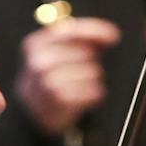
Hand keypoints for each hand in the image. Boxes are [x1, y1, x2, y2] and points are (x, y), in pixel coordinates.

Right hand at [16, 18, 117, 135]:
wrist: (31, 114)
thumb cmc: (49, 79)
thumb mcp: (54, 55)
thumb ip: (79, 40)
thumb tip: (111, 35)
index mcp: (36, 44)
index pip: (72, 30)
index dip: (96, 30)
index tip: (114, 35)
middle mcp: (39, 61)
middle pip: (87, 52)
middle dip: (91, 61)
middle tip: (80, 72)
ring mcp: (48, 81)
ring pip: (93, 71)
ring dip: (93, 79)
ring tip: (78, 86)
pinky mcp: (60, 99)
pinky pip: (94, 90)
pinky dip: (94, 94)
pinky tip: (83, 97)